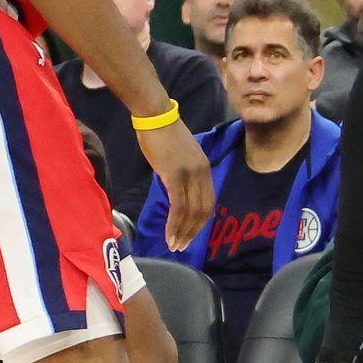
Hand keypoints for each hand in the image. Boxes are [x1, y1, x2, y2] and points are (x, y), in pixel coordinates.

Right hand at [137, 119, 213, 250]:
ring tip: (174, 246)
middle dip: (192, 232)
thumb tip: (177, 192)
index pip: (208, 202)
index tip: (189, 235)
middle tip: (181, 247)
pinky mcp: (175, 175)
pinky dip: (174, 224)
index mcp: (205, 168)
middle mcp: (202, 172)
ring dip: (183, 232)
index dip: (200, 223)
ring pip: (191, 212)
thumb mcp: (179, 157)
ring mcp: (190, 174)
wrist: (154, 115)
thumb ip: (182, 175)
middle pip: (202, 211)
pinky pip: (178, 206)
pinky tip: (169, 235)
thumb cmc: (162, 134)